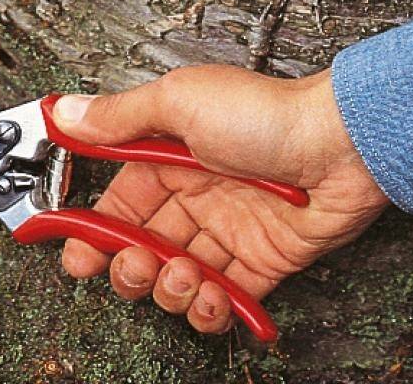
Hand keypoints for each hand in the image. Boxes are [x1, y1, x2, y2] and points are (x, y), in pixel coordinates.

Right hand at [54, 65, 388, 333]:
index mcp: (169, 157)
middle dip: (128, 267)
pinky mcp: (262, 262)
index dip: (94, 232)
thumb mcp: (179, 103)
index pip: (118, 203)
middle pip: (142, 246)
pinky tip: (210, 297)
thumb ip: (120, 117)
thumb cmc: (266, 114)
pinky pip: (225, 299)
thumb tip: (68, 114)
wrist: (344, 145)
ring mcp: (228, 231)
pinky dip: (210, 310)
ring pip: (177, 277)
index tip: (77, 253)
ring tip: (181, 276)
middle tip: (135, 266)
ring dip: (169, 290)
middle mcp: (196, 195)